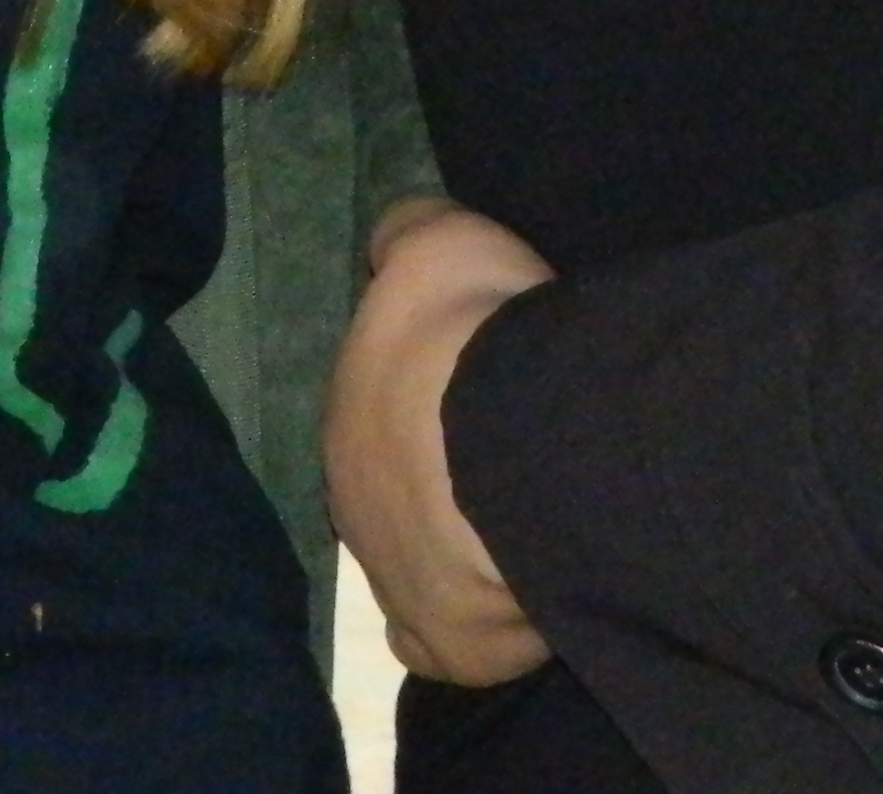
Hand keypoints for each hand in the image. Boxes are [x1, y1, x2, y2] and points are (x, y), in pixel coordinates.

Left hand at [329, 199, 557, 686]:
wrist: (523, 442)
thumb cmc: (476, 336)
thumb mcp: (438, 240)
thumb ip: (409, 234)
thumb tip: (388, 243)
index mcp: (350, 414)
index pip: (385, 406)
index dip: (437, 391)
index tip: (489, 378)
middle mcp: (355, 506)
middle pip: (400, 491)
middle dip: (446, 474)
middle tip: (519, 450)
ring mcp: (396, 582)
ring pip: (421, 565)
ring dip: (465, 546)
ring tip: (533, 521)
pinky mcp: (449, 647)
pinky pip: (449, 644)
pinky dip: (477, 626)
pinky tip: (516, 601)